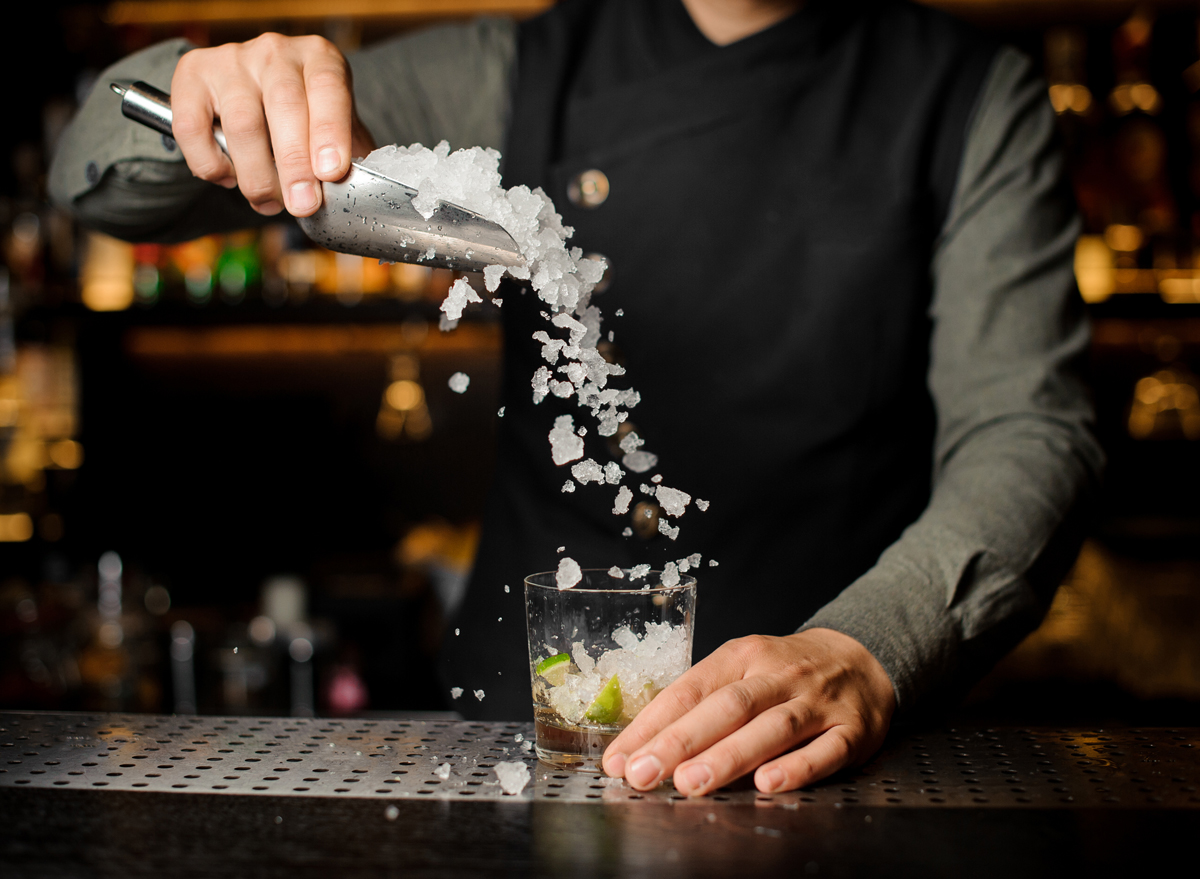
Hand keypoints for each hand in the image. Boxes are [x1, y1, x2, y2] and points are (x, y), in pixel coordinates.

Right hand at [170, 33, 375, 216]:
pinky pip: (193, 127)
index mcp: (319, 58)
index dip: (330, 131)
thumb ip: (352, 155)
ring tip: (270, 203)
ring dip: (256, 175)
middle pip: (284, 106)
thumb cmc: (306, 116)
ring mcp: (231, 61)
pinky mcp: (192, 76)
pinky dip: (211, 163)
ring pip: (241, 123)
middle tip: (303, 205)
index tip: (332, 172)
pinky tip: (230, 178)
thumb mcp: (338, 127)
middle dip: (294, 164)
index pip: (328, 88)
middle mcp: (275, 51)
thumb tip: (366, 195)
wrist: (253, 90)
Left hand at [602, 628, 894, 795]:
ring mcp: (817, 702)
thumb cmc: (786, 673)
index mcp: (744, 656)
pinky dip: (796, 768)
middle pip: (726, 706)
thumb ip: (704, 701)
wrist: (862, 658)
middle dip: (681, 741)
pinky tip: (767, 785)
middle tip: (644, 774)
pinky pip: (824, 751)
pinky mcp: (852, 730)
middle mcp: (778, 675)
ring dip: (728, 756)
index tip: (620, 758)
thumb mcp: (745, 668)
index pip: (690, 688)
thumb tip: (647, 745)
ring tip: (690, 783)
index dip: (652, 724)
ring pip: (771, 727)